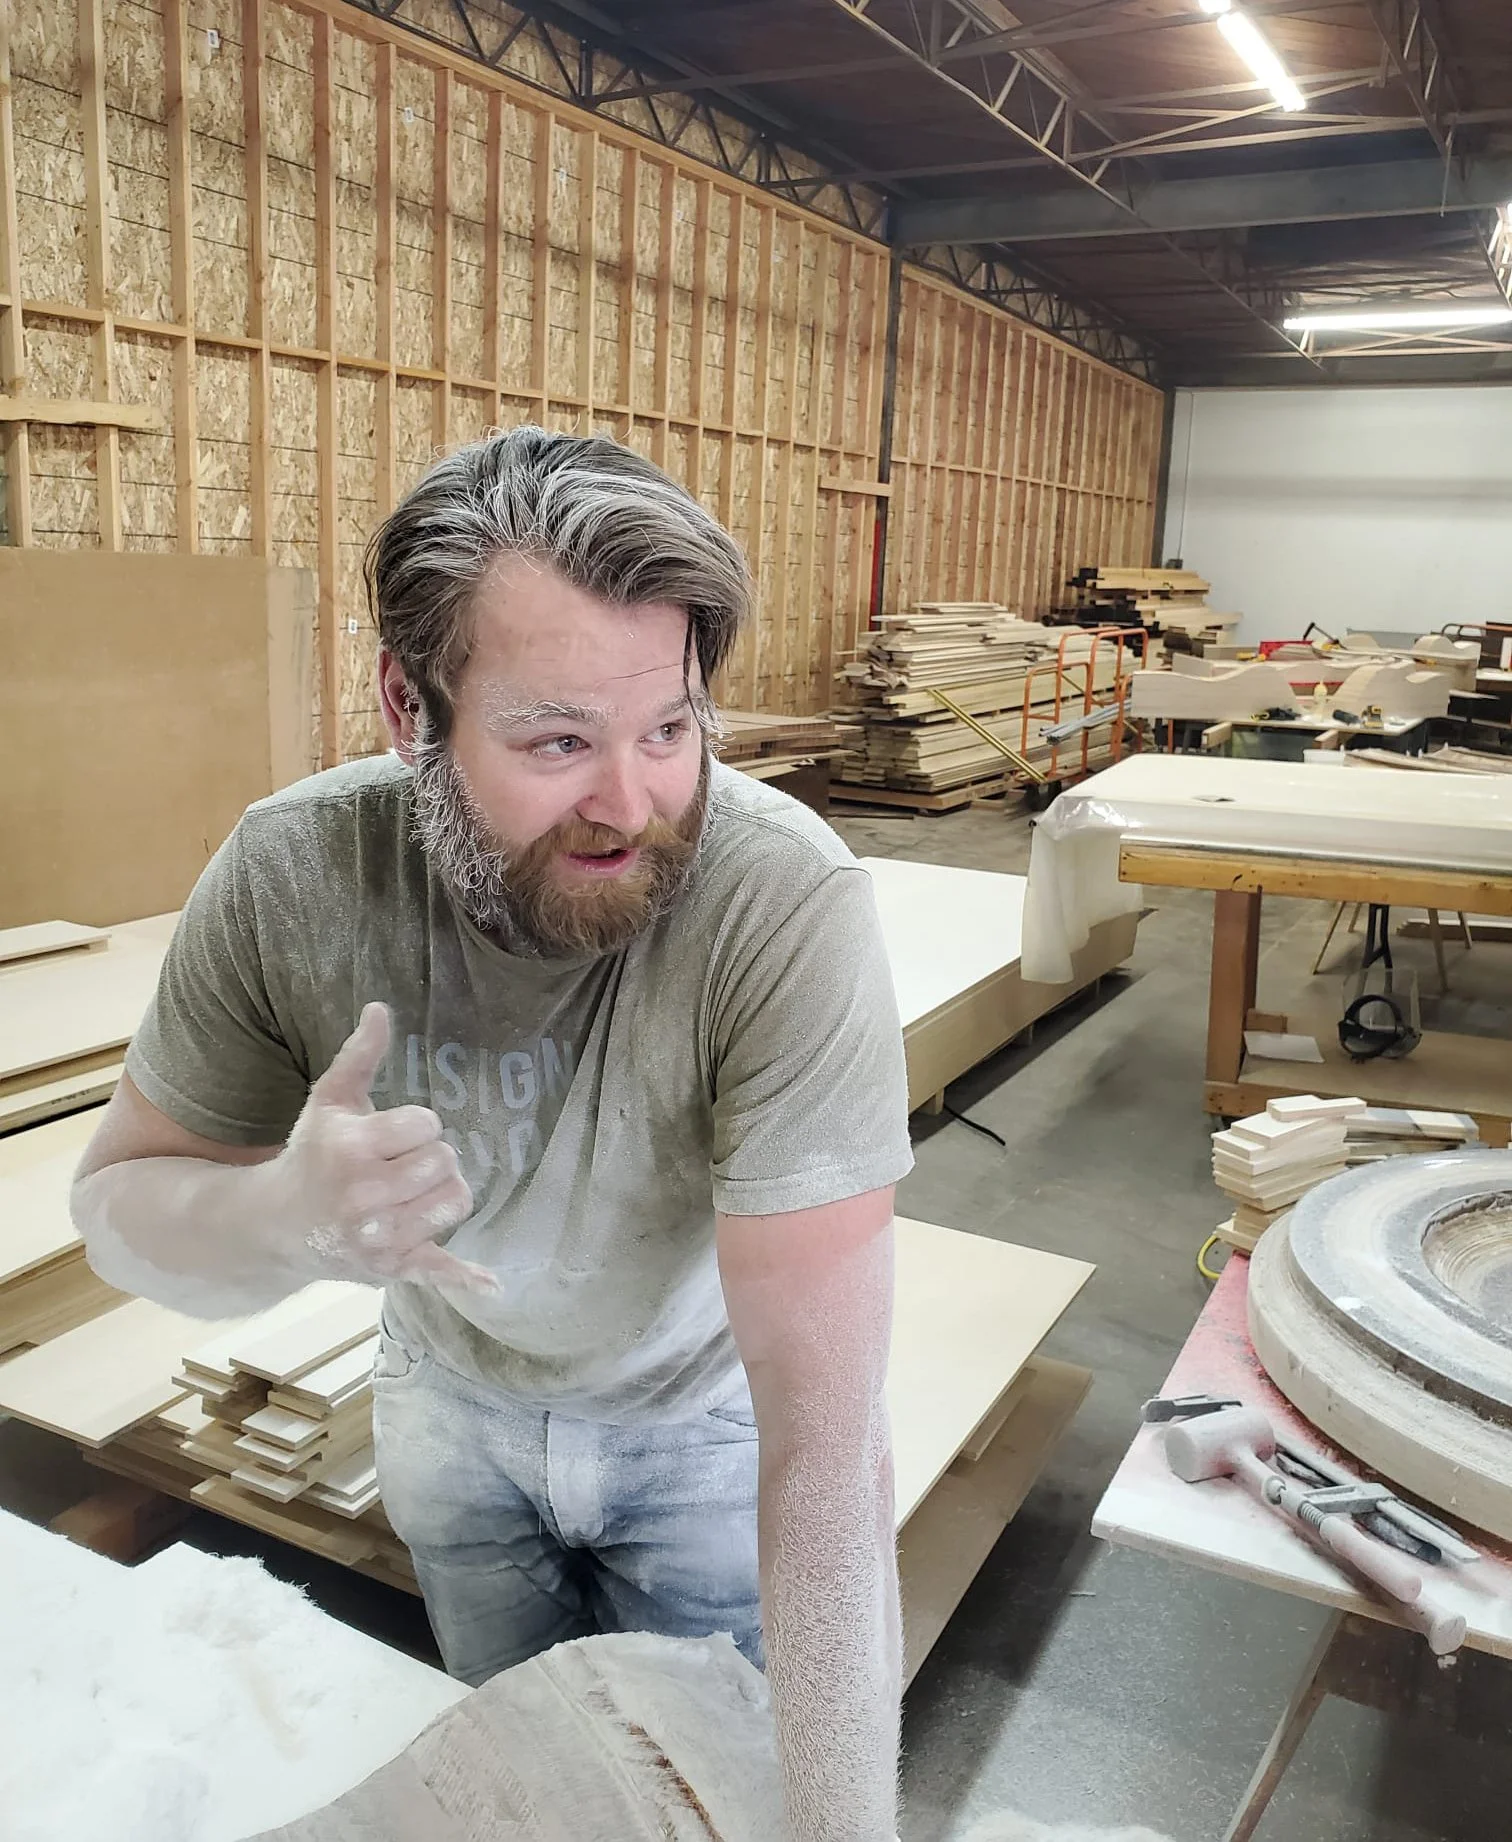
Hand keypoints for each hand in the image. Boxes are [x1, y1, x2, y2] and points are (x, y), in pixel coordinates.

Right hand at [269, 1002, 493, 1292]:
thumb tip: (380, 1008)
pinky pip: (438, 1270)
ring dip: (443, 1194)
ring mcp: (379, 1238)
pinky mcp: (391, 1269)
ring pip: (454, 1203)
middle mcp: (365, 1196)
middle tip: (400, 1165)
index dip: (416, 1126)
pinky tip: (492, 1285)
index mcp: (352, 1150)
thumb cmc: (311, 1154)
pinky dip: (464, 1277)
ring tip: (413, 1192)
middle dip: (429, 1159)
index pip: (427, 1125)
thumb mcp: (330, 1101)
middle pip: (446, 1163)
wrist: (276, 1225)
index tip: (392, 1135)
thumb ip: (360, 1055)